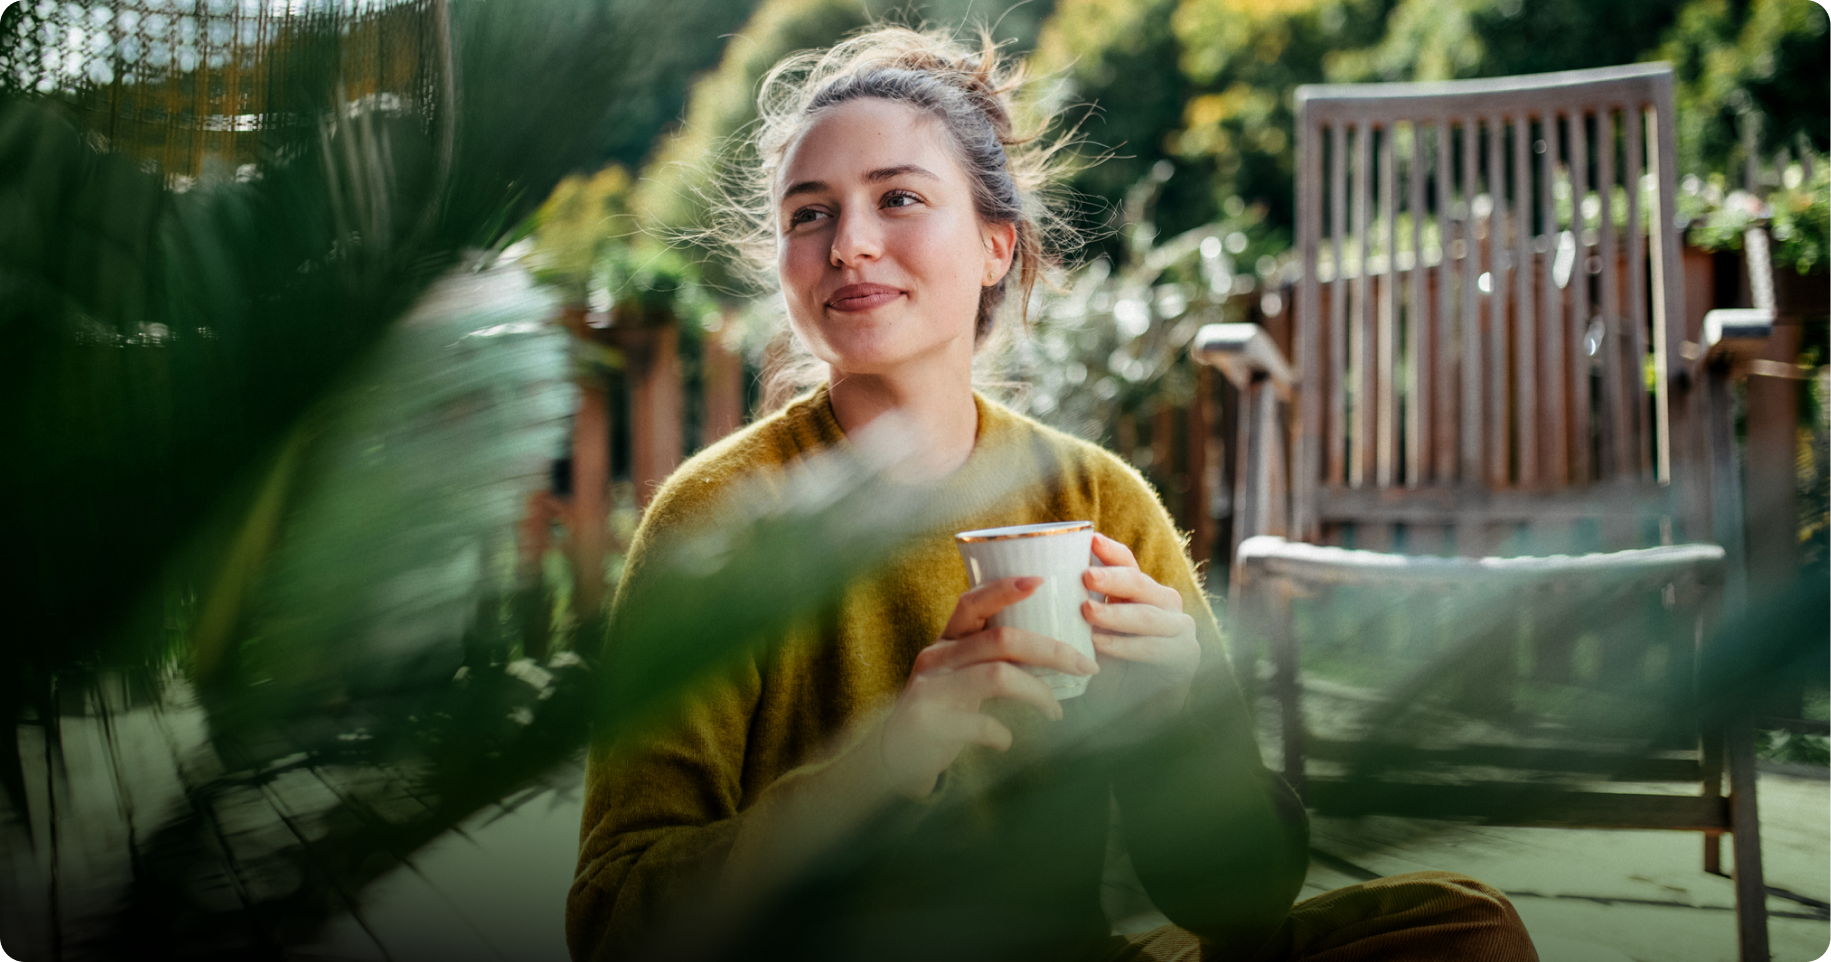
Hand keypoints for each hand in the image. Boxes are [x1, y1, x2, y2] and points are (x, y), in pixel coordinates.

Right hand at [876, 576, 1099, 797]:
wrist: (895, 756)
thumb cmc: (940, 711)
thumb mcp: (959, 677)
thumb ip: (991, 660)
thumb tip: (1054, 653)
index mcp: (946, 641)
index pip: (972, 602)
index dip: (1004, 589)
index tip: (1041, 580)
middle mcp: (936, 657)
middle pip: (1001, 639)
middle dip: (1050, 650)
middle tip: (1085, 665)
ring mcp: (930, 689)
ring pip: (997, 676)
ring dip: (1038, 693)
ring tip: (1056, 712)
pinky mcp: (929, 722)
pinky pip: (981, 723)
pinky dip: (1002, 733)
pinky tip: (1006, 741)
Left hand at [1081, 533, 1200, 718]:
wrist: (1121, 719)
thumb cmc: (1097, 671)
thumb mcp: (1080, 635)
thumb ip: (1071, 607)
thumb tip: (1034, 576)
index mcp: (1139, 592)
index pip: (1127, 563)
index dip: (1110, 551)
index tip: (1089, 539)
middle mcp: (1164, 603)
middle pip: (1140, 583)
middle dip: (1112, 579)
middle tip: (1085, 578)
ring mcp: (1180, 629)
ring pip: (1150, 614)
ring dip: (1117, 614)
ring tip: (1087, 614)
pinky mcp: (1188, 656)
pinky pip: (1158, 647)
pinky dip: (1128, 646)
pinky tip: (1102, 646)